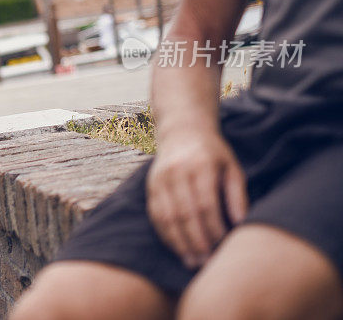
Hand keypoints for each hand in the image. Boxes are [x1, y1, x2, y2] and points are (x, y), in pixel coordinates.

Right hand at [146, 132, 247, 268]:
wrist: (181, 130)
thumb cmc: (213, 153)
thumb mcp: (231, 167)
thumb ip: (236, 194)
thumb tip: (241, 223)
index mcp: (200, 165)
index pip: (205, 203)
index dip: (214, 228)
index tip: (223, 245)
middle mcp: (176, 171)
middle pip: (184, 212)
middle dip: (196, 240)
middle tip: (206, 262)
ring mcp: (160, 178)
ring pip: (167, 216)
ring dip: (179, 242)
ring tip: (191, 261)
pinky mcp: (150, 185)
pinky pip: (155, 214)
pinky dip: (165, 234)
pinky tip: (177, 247)